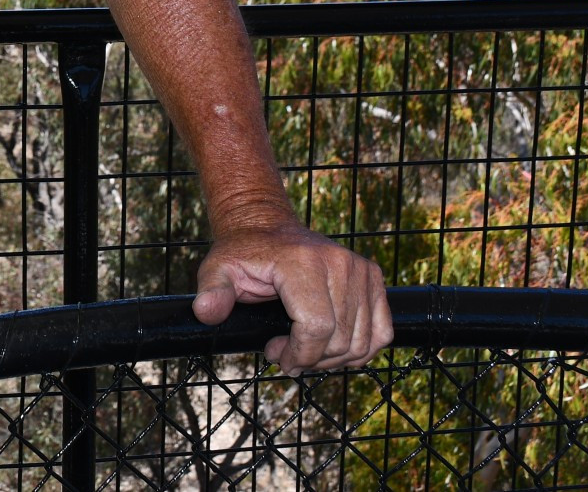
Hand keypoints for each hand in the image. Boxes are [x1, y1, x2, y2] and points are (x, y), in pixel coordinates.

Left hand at [193, 223, 391, 372]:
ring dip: (334, 359)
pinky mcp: (373, 278)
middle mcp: (338, 263)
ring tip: (305, 348)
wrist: (267, 228)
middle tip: (286, 354)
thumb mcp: (218, 269)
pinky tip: (333, 346)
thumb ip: (212, 292)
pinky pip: (382, 332)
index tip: (276, 356)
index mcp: (302, 263)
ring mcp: (360, 270)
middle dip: (312, 360)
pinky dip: (360, 349)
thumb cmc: (243, 253)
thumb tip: (206, 312)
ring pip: (361, 341)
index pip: (316, 328)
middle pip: (339, 339)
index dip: (298, 354)